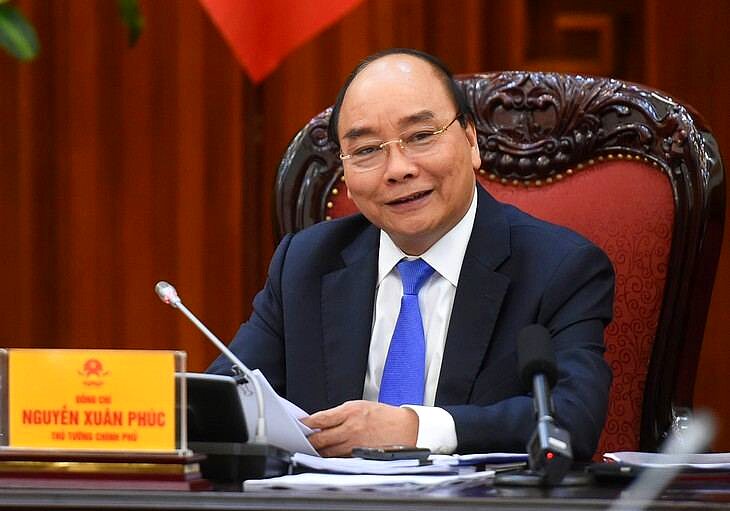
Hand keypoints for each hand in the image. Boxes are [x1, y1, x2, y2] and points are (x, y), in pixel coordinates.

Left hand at [301, 400, 418, 456]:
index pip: (321, 419)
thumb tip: (320, 422)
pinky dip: (330, 456)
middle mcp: (351, 428)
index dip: (307, 423)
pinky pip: (338, 458)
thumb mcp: (359, 406)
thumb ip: (338, 414)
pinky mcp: (358, 455)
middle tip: (301, 439)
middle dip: (309, 439)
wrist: (404, 428)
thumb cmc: (383, 416)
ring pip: (327, 451)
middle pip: (321, 438)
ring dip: (318, 449)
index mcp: (351, 411)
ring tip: (311, 446)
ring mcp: (354, 444)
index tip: (300, 424)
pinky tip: (325, 453)